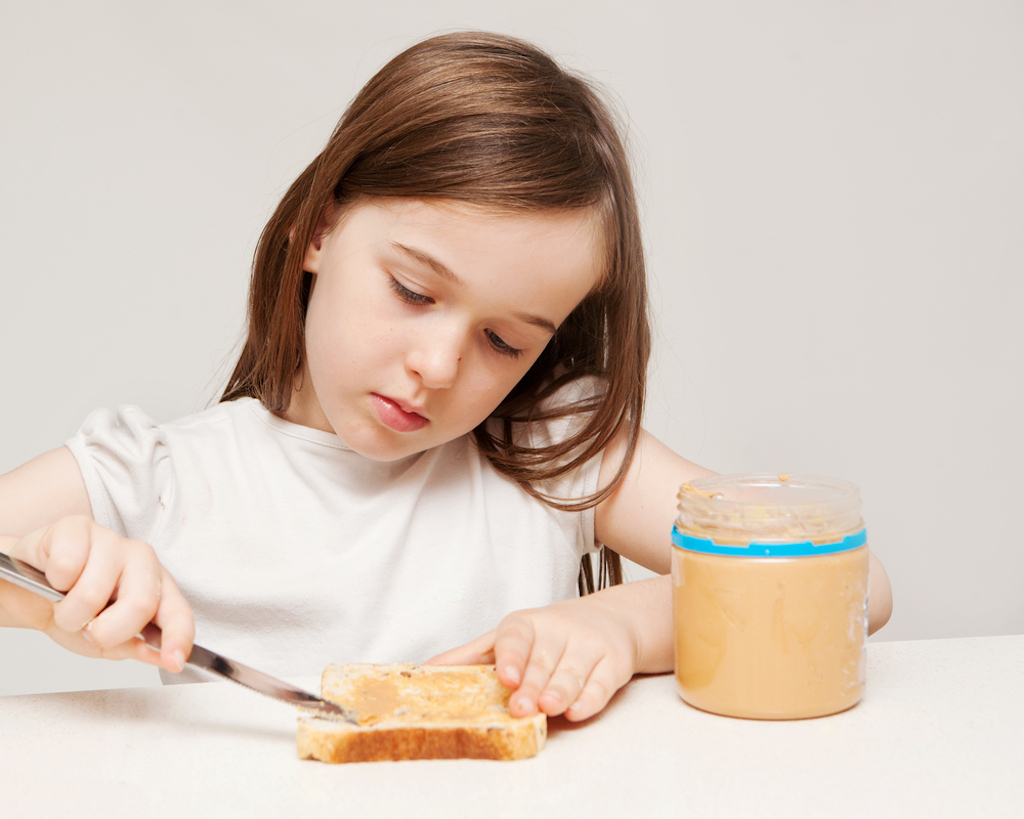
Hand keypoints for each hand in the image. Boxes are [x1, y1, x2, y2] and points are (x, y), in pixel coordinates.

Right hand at [0, 516, 193, 673]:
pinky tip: (54, 578)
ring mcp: (112, 541)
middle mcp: (142, 560)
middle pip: (141, 603)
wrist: (27, 588)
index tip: (173, 661)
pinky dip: (52, 583)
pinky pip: (66, 567)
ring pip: (94, 593)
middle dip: (107, 632)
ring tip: (66, 606)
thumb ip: (131, 647)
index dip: (178, 638)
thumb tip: (157, 656)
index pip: (177, 613)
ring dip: (70, 614)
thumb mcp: (102, 642)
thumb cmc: (71, 610)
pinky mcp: (78, 527)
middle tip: (88, 630)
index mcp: (156, 588)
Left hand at [428, 592, 643, 721]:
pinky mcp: (613, 663)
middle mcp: (558, 631)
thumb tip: (424, 671)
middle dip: (532, 685)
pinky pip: (601, 683)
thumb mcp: (509, 638)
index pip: (515, 637)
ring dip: (560, 690)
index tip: (505, 677)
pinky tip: (578, 710)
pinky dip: (590, 697)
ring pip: (572, 672)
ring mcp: (588, 646)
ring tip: (548, 707)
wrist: (610, 620)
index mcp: (526, 624)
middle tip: (520, 707)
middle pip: (542, 662)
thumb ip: (471, 656)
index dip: (510, 657)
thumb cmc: (547, 636)